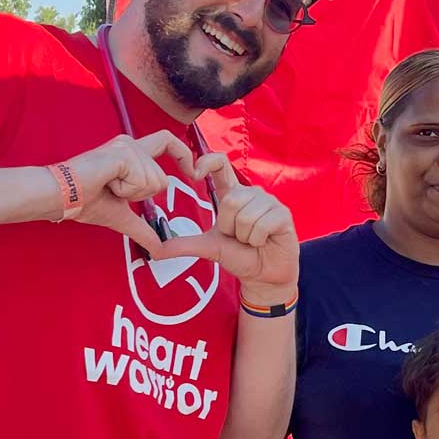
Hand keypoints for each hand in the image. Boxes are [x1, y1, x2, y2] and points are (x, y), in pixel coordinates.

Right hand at [58, 131, 203, 253]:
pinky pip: (142, 182)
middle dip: (142, 196)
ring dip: (131, 194)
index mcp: (132, 153)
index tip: (193, 173)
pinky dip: (126, 191)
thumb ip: (143, 230)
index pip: (169, 142)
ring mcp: (127, 147)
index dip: (185, 155)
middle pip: (162, 179)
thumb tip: (160, 251)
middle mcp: (132, 144)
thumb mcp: (122, 217)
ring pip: (154, 182)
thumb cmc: (85, 202)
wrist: (61, 197)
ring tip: (107, 187)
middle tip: (114, 192)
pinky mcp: (123, 153)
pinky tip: (106, 184)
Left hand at [158, 153, 299, 298]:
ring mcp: (269, 202)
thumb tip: (155, 250)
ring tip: (251, 240)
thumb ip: (184, 244)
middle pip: (231, 200)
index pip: (220, 164)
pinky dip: (257, 240)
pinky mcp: (283, 215)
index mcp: (233, 194)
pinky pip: (261, 224)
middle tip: (238, 236)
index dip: (207, 161)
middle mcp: (251, 193)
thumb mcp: (208, 248)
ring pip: (245, 215)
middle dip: (229, 227)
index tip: (195, 173)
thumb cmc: (240, 257)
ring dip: (244, 236)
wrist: (263, 277)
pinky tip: (264, 242)